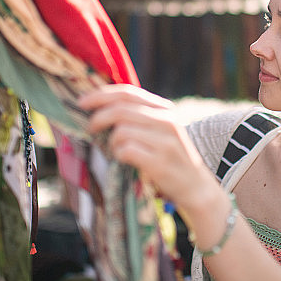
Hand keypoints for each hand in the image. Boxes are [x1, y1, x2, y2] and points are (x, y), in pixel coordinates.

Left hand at [78, 84, 218, 212]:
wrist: (197, 187)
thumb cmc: (172, 158)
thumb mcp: (161, 131)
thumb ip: (139, 117)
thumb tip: (101, 107)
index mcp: (165, 109)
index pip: (128, 93)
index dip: (101, 95)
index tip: (82, 102)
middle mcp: (167, 121)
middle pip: (121, 110)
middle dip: (98, 117)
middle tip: (89, 128)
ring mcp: (165, 141)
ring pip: (121, 131)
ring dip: (111, 142)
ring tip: (116, 151)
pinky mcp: (160, 162)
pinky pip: (126, 151)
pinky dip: (119, 155)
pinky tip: (124, 161)